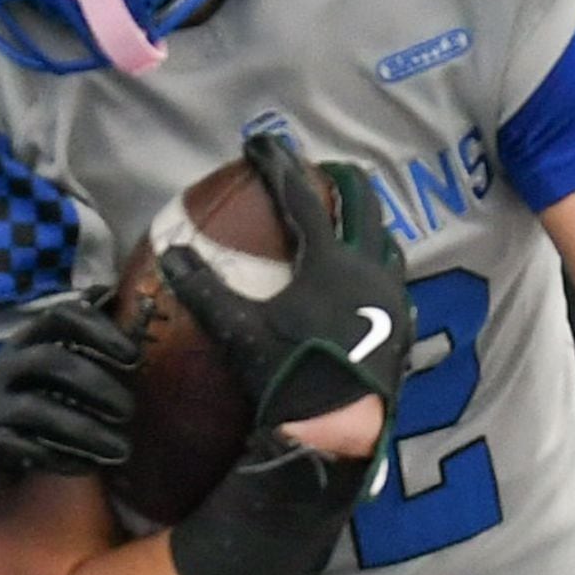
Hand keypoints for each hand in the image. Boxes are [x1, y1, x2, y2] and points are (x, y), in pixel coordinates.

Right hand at [0, 300, 145, 511]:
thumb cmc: (12, 405)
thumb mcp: (37, 369)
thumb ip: (72, 342)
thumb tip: (109, 294)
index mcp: (23, 345)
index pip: (60, 318)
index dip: (99, 330)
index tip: (133, 357)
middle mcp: (4, 370)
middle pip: (51, 361)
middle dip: (96, 384)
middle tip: (129, 410)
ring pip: (37, 409)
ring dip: (85, 430)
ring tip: (120, 450)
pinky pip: (19, 448)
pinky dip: (56, 457)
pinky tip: (85, 466)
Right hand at [155, 124, 410, 461]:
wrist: (337, 433)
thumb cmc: (286, 378)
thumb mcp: (238, 332)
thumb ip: (204, 290)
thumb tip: (170, 252)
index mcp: (329, 263)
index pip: (300, 198)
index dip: (277, 165)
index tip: (261, 141)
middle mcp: (368, 270)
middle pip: (362, 205)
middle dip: (342, 179)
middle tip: (325, 167)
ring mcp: (392, 299)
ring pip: (387, 241)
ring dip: (367, 221)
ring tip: (353, 216)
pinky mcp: (404, 329)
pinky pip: (396, 281)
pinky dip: (380, 266)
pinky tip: (371, 279)